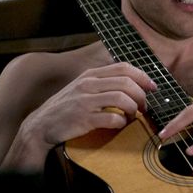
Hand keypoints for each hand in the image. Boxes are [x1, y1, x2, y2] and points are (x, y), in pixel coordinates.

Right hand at [22, 62, 156, 149]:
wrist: (40, 126)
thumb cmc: (66, 108)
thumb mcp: (83, 87)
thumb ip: (103, 83)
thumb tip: (133, 84)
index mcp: (91, 75)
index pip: (123, 67)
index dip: (142, 76)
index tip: (152, 87)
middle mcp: (88, 84)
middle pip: (126, 83)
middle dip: (142, 95)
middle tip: (145, 106)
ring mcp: (85, 101)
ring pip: (122, 99)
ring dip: (134, 109)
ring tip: (133, 116)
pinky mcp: (84, 119)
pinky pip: (112, 119)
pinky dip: (122, 122)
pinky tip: (120, 125)